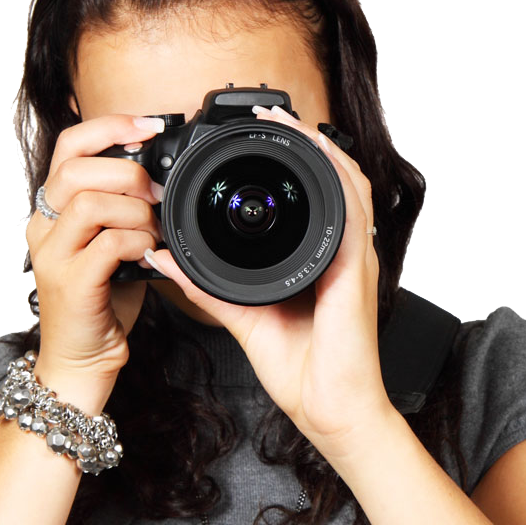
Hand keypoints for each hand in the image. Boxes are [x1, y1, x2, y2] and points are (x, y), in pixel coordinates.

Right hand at [25, 113, 165, 395]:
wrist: (82, 359)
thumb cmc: (101, 301)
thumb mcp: (110, 243)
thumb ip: (122, 209)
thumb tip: (160, 175)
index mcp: (52, 209)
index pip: (69, 145)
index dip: (110, 126)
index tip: (150, 126)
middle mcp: (44, 227)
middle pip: (76, 168)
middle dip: (127, 171)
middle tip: (156, 193)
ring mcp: (53, 256)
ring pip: (91, 203)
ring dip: (136, 211)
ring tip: (154, 230)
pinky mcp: (70, 284)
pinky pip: (107, 244)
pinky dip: (138, 242)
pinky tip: (150, 254)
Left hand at [144, 104, 396, 461]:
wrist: (330, 411)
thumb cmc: (301, 372)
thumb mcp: (243, 318)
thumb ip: (208, 287)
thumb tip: (168, 260)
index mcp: (315, 263)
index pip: (305, 201)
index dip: (286, 165)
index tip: (251, 140)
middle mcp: (339, 254)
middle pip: (330, 180)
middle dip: (302, 142)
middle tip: (267, 113)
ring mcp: (353, 259)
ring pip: (346, 183)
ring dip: (318, 147)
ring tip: (286, 120)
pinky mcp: (356, 270)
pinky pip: (352, 211)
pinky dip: (336, 175)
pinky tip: (318, 152)